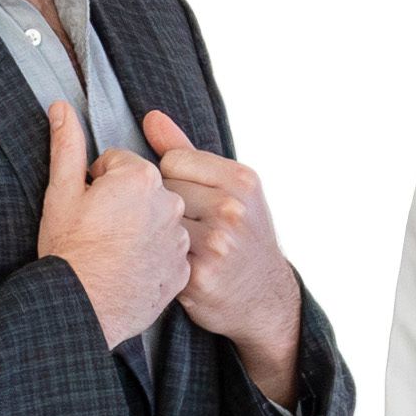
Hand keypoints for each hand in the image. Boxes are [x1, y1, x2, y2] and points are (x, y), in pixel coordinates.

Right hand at [38, 98, 185, 343]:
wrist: (82, 306)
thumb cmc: (69, 249)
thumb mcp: (61, 192)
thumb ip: (67, 145)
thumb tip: (62, 108)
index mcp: (141, 177)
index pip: (119, 164)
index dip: (97, 184)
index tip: (87, 207)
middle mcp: (170, 203)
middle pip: (143, 190)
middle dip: (123, 203)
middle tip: (98, 229)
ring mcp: (179, 238)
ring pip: (157, 220)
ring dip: (139, 229)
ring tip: (112, 251)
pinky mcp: (183, 269)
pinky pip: (168, 252)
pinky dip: (152, 257)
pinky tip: (128, 269)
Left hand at [140, 109, 302, 387]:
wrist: (264, 298)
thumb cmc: (242, 237)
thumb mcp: (231, 189)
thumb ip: (186, 151)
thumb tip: (151, 117)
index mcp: (242, 180)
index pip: (172, 160)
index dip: (174, 181)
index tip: (193, 202)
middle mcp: (233, 209)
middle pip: (162, 190)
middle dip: (168, 208)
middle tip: (190, 229)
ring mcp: (217, 243)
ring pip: (157, 221)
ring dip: (160, 234)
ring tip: (182, 246)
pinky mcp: (198, 275)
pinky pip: (157, 252)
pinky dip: (160, 260)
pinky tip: (177, 266)